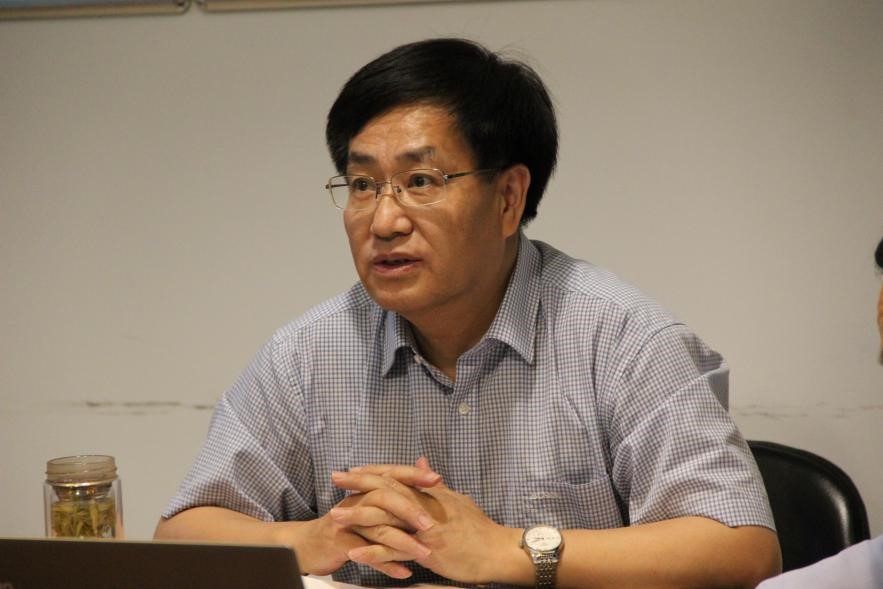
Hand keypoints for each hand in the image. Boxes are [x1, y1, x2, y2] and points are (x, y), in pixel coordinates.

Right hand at [304, 461, 439, 578]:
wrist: (308, 544)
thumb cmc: (345, 526)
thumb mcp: (369, 508)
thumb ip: (394, 494)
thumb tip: (423, 478)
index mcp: (366, 490)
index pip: (392, 476)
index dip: (414, 475)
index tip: (438, 479)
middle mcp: (357, 501)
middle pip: (384, 497)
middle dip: (409, 509)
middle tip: (430, 524)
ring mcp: (347, 522)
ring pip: (378, 529)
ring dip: (403, 542)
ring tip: (424, 553)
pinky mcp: (340, 543)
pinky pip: (366, 554)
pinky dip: (386, 564)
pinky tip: (404, 571)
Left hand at [332, 458, 515, 584]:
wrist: (497, 551)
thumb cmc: (479, 529)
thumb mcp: (456, 500)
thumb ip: (434, 484)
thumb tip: (421, 463)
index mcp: (431, 494)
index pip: (397, 476)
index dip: (374, 472)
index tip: (354, 469)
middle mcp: (425, 506)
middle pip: (387, 489)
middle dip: (359, 483)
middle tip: (336, 479)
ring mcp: (424, 528)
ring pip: (386, 518)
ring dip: (358, 516)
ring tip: (336, 517)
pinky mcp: (427, 550)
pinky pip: (395, 550)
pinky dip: (373, 551)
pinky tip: (354, 551)